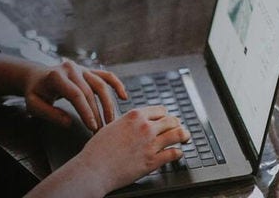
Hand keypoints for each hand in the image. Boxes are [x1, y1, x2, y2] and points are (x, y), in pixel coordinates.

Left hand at [25, 60, 127, 131]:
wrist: (36, 76)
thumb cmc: (35, 92)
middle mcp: (72, 69)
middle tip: (102, 130)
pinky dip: (117, 85)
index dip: (86, 111)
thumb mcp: (33, 105)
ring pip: (101, 85)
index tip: (92, 127)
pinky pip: (107, 76)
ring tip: (111, 121)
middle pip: (90, 92)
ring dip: (109, 104)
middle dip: (98, 113)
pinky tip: (124, 97)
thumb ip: (50, 114)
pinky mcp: (89, 70)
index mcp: (56, 76)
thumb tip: (69, 122)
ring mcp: (82, 68)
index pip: (76, 95)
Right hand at [54, 106, 189, 195]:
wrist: (93, 170)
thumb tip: (137, 122)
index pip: (161, 110)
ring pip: (178, 134)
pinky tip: (178, 154)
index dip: (164, 116)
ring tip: (185, 138)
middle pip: (172, 120)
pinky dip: (178, 153)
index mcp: (135, 116)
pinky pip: (174, 154)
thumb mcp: (111, 127)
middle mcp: (145, 128)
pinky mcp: (153, 161)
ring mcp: (151, 144)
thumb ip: (127, 122)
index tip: (166, 120)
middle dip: (176, 124)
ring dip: (184, 136)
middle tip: (178, 129)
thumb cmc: (97, 150)